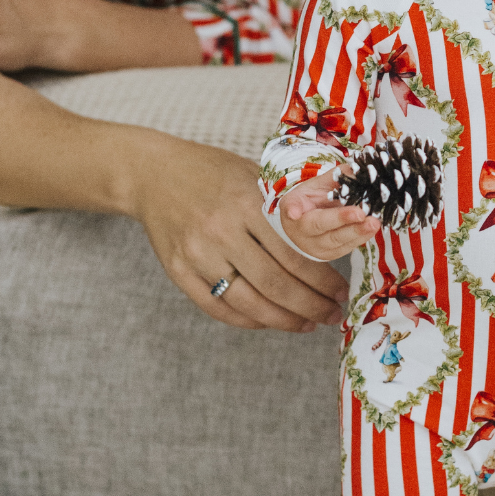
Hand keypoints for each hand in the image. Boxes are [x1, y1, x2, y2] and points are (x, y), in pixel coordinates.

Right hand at [130, 139, 349, 331]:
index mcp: (247, 204)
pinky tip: (269, 321)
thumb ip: (285, 208)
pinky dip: (247, 321)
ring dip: (284, 320)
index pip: (294, 254)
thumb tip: (330, 238)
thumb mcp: (254, 176)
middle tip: (331, 314)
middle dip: (310, 306)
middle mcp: (221, 232)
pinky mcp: (177, 272)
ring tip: (307, 324)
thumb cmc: (212, 171)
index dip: (322, 281)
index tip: (340, 292)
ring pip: (248, 303)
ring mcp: (196, 255)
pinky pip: (217, 308)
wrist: (154, 173)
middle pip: (275, 285)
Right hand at [279, 170, 380, 258]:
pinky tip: (372, 228)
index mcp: (292, 208)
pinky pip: (346, 247)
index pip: (293, 207)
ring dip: (357, 232)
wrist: (308, 225)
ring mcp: (315, 246)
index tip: (294, 212)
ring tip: (373, 222)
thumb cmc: (312, 201)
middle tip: (361, 213)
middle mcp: (300, 231)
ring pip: (336, 240)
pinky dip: (361, 237)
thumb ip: (335, 177)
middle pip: (319, 226)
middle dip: (341, 220)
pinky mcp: (330, 254)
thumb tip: (356, 170)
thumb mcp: (318, 184)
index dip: (293, 210)